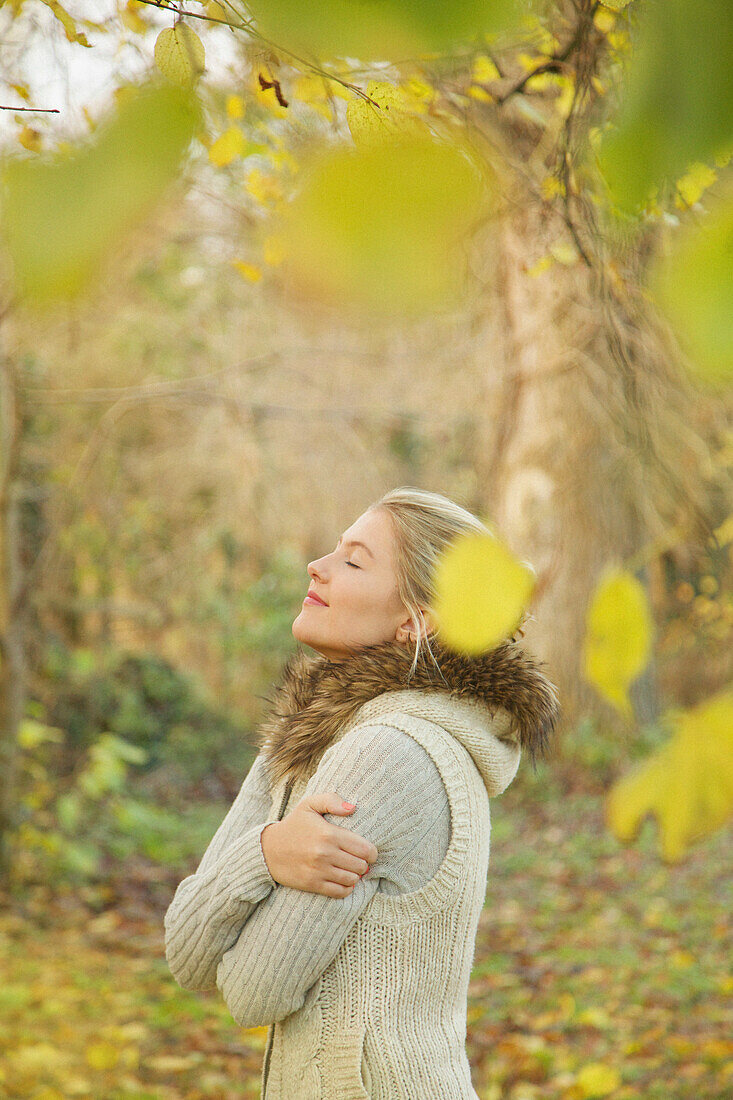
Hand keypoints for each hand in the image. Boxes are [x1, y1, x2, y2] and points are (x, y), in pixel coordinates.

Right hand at [260, 792, 377, 897]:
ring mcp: (318, 871)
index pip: (365, 849)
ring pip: (352, 880)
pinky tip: (343, 880)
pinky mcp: (312, 884)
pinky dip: (347, 888)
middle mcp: (325, 853)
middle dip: (364, 864)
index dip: (372, 852)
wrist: (268, 849)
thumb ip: (332, 800)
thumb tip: (352, 807)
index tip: (368, 851)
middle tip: (359, 860)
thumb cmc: (294, 825)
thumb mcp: (309, 805)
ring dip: (356, 876)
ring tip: (351, 869)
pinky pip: (340, 892)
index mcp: (329, 834)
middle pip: (361, 866)